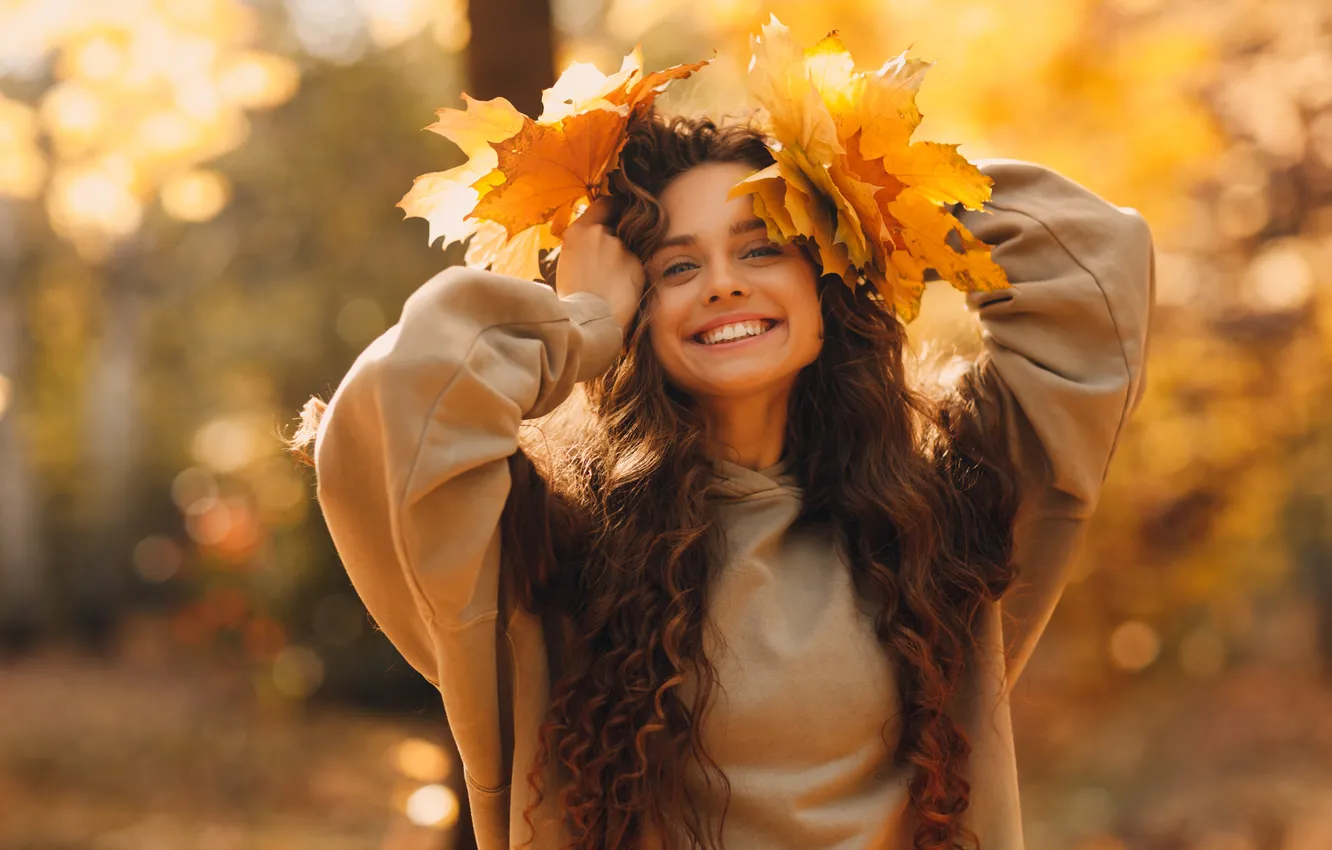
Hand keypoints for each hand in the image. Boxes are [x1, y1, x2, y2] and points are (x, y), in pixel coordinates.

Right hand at [554, 198, 645, 331]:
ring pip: (626, 250)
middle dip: (615, 241)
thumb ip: (586, 242)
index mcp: (579, 231)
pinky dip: (630, 276)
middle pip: (617, 229)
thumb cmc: (571, 297)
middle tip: (607, 263)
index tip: (616, 215)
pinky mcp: (637, 266)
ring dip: (621, 261)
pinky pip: (635, 266)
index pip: (605, 203)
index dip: (613, 208)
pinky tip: (619, 291)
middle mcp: (601, 234)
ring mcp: (621, 249)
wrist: (585, 322)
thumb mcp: (569, 260)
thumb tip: (602, 235)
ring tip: (610, 284)